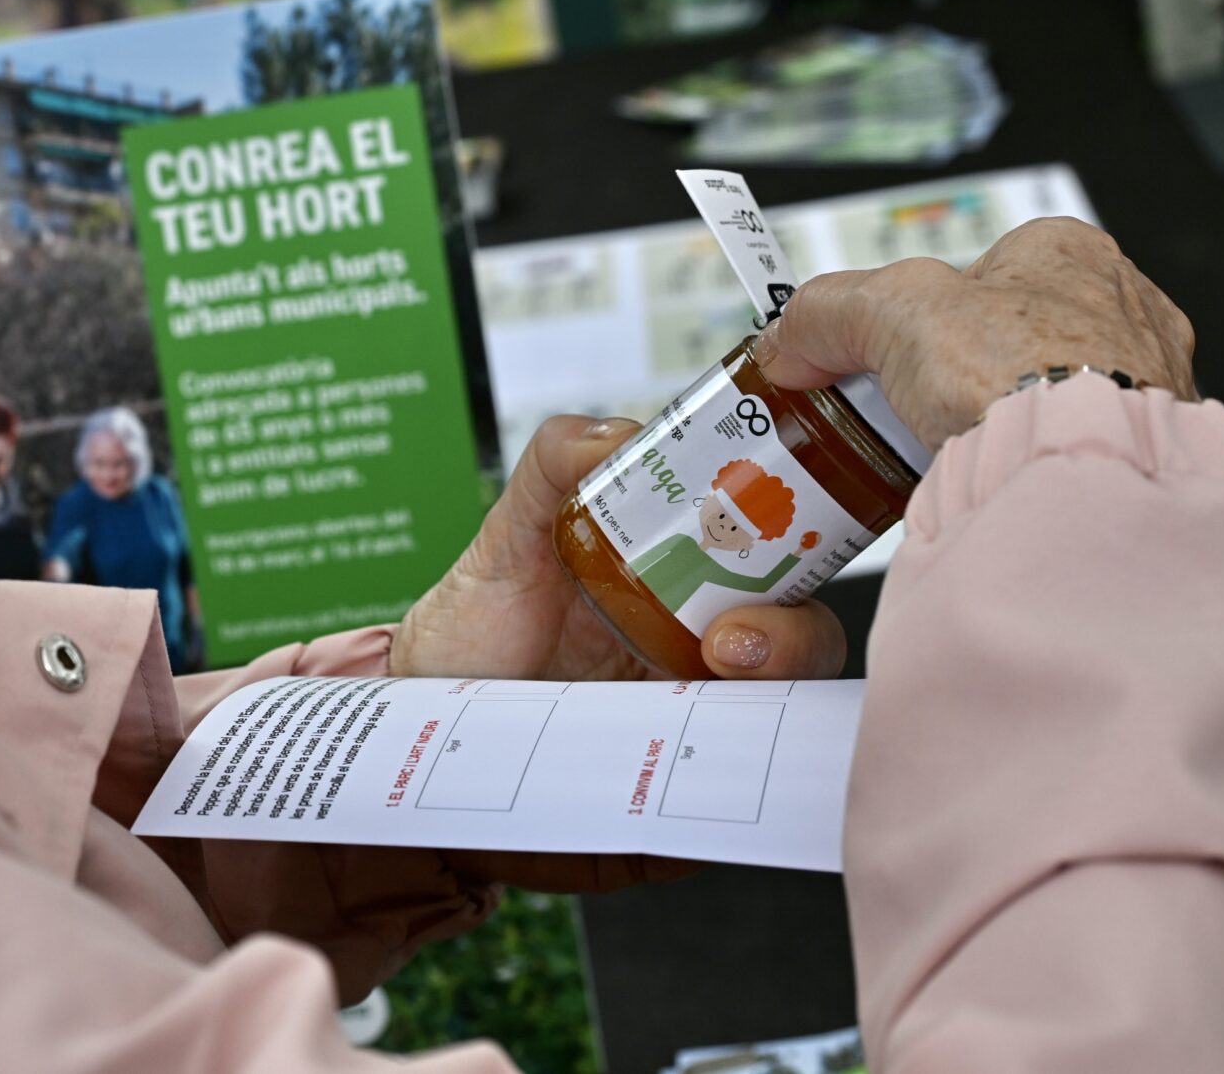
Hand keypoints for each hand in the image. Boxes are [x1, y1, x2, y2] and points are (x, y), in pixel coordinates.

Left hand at [390, 415, 845, 892]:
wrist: (421, 732)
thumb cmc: (471, 632)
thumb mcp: (503, 540)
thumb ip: (551, 468)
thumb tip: (612, 432)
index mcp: (681, 578)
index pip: (780, 555)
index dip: (799, 542)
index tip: (766, 537)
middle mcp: (702, 647)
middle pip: (802, 642)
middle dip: (794, 639)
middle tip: (732, 644)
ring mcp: (691, 720)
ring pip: (780, 718)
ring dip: (770, 707)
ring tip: (711, 686)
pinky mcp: (673, 790)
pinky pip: (730, 791)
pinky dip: (736, 782)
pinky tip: (702, 764)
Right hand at [751, 217, 1197, 445]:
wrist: (1084, 476)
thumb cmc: (1017, 373)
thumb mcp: (889, 311)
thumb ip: (829, 311)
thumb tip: (789, 338)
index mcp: (1070, 249)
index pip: (981, 268)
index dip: (924, 311)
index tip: (887, 351)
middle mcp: (1126, 304)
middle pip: (1015, 331)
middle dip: (965, 369)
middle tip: (915, 406)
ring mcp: (1151, 378)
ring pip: (1053, 390)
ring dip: (1005, 416)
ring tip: (955, 449)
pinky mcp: (1158, 446)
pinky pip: (1078, 443)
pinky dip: (1039, 458)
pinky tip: (1004, 478)